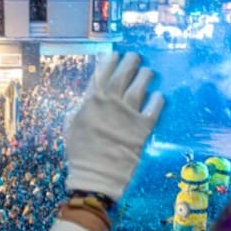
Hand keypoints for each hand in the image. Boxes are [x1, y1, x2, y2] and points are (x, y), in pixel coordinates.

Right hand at [65, 53, 163, 201]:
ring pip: (140, 85)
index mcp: (92, 100)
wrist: (96, 175)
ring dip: (145, 75)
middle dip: (130, 62)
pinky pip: (154, 107)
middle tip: (135, 58)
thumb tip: (88, 96)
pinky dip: (157, 100)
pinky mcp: (143, 126)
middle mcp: (111, 101)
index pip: (102, 71)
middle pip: (124, 73)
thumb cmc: (80, 151)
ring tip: (148, 72)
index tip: (115, 55)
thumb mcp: (71, 124)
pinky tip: (159, 96)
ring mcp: (128, 113)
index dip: (109, 60)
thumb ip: (81, 107)